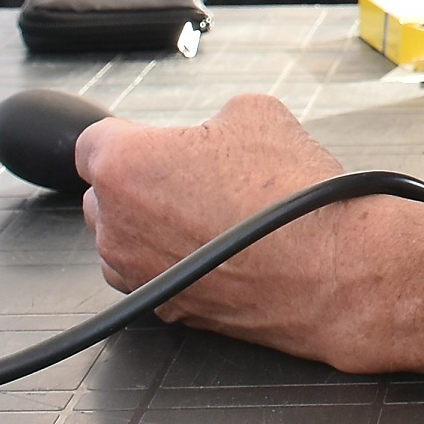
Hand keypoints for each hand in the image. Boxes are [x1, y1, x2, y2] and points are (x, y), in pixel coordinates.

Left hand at [76, 94, 423, 372]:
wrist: (331, 271)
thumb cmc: (292, 200)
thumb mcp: (257, 112)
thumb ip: (211, 118)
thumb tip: (214, 131)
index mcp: (124, 166)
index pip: (92, 141)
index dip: (129, 135)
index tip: (152, 140)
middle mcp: (116, 226)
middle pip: (104, 193)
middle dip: (139, 180)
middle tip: (194, 173)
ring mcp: (136, 274)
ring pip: (127, 238)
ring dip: (155, 224)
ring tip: (216, 213)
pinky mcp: (165, 311)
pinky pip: (155, 274)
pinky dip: (178, 261)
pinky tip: (223, 247)